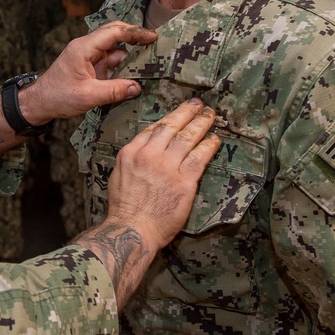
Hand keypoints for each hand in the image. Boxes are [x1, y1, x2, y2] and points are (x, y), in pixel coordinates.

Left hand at [19, 21, 155, 124]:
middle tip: (155, 44)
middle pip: (115, 35)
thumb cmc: (57, 97)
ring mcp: (89, 56)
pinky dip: (123, 68)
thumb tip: (138, 87)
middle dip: (135, 38)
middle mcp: (87, 48)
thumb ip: (114, 91)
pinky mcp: (91, 66)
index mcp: (83, 48)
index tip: (152, 37)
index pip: (113, 32)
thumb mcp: (88, 96)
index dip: (134, 33)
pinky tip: (135, 76)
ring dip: (130, 57)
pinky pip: (111, 62)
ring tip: (150, 64)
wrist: (40, 103)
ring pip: (115, 50)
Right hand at [105, 97, 219, 251]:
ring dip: (201, 124)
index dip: (169, 118)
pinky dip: (209, 146)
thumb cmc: (124, 209)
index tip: (178, 113)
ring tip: (211, 116)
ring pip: (187, 138)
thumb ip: (132, 161)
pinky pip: (199, 158)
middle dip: (187, 113)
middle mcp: (148, 155)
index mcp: (131, 153)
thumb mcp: (119, 176)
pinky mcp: (183, 181)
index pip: (153, 129)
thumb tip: (144, 152)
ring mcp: (167, 167)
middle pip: (172, 127)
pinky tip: (215, 140)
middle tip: (199, 104)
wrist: (131, 230)